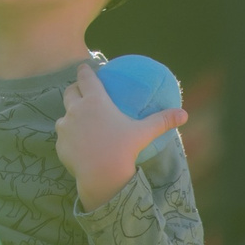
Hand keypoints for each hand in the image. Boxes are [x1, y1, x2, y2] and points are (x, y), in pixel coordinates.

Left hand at [56, 63, 187, 211]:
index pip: (85, 78)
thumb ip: (162, 120)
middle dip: (74, 89)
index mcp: (95, 101)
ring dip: (70, 116)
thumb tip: (184, 114)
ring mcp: (65, 127)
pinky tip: (79, 145)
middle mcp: (75, 109)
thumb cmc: (123, 150)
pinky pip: (63, 136)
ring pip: (64, 116)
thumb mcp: (144, 132)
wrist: (102, 176)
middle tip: (81, 92)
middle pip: (69, 92)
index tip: (84, 68)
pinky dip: (69, 137)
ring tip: (80, 123)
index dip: (84, 71)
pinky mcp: (59, 144)